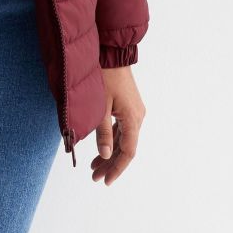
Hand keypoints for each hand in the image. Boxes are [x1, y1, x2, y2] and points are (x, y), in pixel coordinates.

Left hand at [91, 65, 145, 184]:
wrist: (112, 52)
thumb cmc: (105, 75)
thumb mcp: (100, 105)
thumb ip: (103, 131)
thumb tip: (106, 155)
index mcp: (133, 119)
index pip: (128, 152)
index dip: (117, 168)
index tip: (105, 180)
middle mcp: (137, 116)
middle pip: (126, 147)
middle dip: (110, 164)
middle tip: (95, 177)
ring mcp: (134, 110)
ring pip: (124, 138)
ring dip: (110, 152)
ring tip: (95, 165)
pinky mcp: (129, 104)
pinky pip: (122, 128)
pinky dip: (112, 139)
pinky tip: (103, 146)